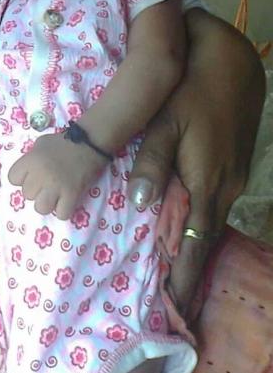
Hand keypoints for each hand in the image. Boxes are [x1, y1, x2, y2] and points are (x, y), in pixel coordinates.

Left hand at [8, 133, 107, 219]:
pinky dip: (64, 210)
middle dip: (36, 190)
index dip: (21, 178)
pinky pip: (62, 214)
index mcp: (31, 160)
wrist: (90, 141)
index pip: (12, 179)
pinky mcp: (72, 194)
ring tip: (55, 195)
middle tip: (48, 183)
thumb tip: (27, 173)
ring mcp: (56, 186)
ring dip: (47, 203)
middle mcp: (41, 174)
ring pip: (40, 208)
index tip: (32, 175)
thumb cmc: (64, 141)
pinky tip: (67, 201)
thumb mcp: (40, 144)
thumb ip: (30, 158)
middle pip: (27, 195)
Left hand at [128, 10, 265, 313]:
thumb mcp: (165, 122)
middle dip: (189, 268)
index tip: (177, 309)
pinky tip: (185, 221)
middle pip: (205, 237)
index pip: (197, 243)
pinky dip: (199, 218)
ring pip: (210, 218)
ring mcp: (233, 175)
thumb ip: (152, 163)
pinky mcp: (233, 163)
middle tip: (171, 297)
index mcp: (206, 182)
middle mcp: (226, 186)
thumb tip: (138, 204)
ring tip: (175, 267)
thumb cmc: (191, 90)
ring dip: (194, 243)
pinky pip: (214, 201)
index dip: (187, 277)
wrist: (232, 63)